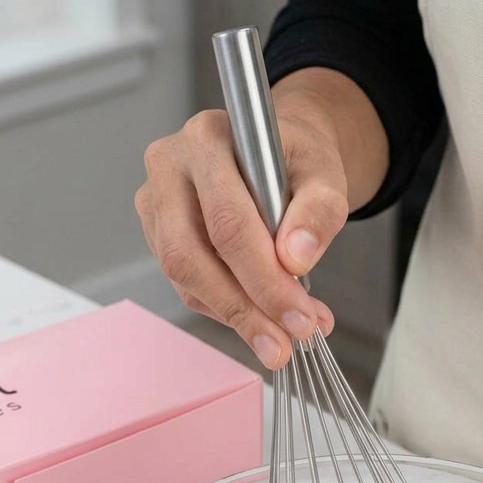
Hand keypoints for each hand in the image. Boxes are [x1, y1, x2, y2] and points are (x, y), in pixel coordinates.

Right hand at [135, 95, 344, 369]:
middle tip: (285, 343)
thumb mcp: (325, 174)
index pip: (227, 222)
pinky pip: (189, 287)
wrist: (279, 154)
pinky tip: (263, 319)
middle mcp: (169, 168)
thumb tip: (295, 259)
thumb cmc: (296, 159)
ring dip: (236, 317)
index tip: (299, 317)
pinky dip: (228, 311)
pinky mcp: (159, 237)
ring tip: (281, 339)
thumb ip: (318, 212)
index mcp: (207, 140)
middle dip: (245, 309)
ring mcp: (157, 205)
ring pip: (186, 278)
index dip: (263, 278)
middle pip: (193, 256)